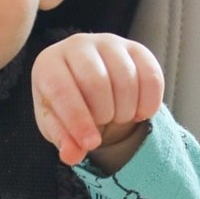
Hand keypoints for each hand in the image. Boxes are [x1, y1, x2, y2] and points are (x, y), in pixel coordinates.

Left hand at [32, 33, 164, 170]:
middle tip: (103, 124)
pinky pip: (151, 76)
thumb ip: (63, 139)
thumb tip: (72, 155)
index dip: (78, 120)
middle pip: (97, 82)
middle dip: (104, 114)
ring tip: (118, 118)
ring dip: (126, 110)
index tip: (91, 144)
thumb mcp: (57, 125)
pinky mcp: (135, 48)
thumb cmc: (66, 104)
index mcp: (48, 64)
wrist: (86, 86)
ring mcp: (108, 42)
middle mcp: (76, 45)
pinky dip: (149, 102)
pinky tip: (140, 113)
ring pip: (126, 78)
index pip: (62, 89)